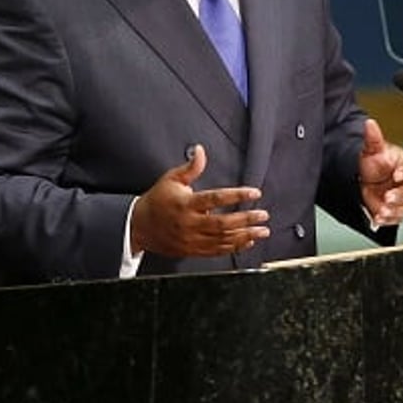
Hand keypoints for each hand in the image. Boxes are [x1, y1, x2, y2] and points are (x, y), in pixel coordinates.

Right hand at [130, 145, 270, 257]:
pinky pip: (216, 251)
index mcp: (186, 204)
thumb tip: (200, 151)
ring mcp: (191, 239)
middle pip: (223, 223)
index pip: (216, 198)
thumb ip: (190, 167)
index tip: (254, 193)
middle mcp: (190, 223)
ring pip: (222, 240)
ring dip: (245, 235)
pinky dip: (234, 247)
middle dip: (246, 219)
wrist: (139, 226)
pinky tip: (247, 241)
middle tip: (262, 215)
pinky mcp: (192, 250)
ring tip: (262, 230)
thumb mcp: (171, 179)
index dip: (237, 195)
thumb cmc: (157, 200)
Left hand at [358, 118, 402, 225]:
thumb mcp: (373, 149)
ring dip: (395, 211)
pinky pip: (396, 218)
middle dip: (400, 195)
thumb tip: (370, 124)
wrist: (368, 179)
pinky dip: (387, 220)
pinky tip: (378, 218)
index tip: (397, 174)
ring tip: (382, 211)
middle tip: (388, 196)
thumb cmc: (377, 163)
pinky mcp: (397, 211)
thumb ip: (373, 138)